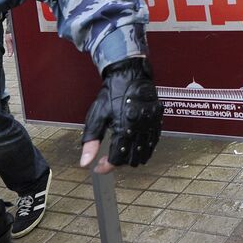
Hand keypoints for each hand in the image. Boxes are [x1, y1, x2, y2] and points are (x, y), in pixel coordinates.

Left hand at [80, 58, 163, 172]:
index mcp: (123, 130)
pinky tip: (135, 145)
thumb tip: (85, 162)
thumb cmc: (113, 94)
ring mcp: (150, 127)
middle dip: (118, 163)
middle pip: (131, 160)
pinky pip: (153, 143)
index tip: (99, 167)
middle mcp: (139, 130)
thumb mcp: (97, 117)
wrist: (130, 75)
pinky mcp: (157, 122)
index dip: (106, 167)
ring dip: (132, 158)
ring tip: (121, 151)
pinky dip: (144, 149)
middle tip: (108, 156)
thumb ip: (91, 142)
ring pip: (144, 155)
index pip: (117, 160)